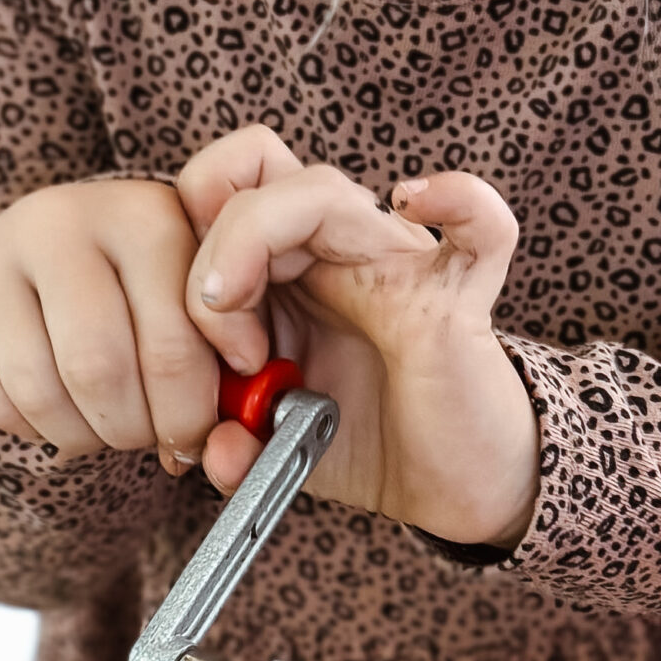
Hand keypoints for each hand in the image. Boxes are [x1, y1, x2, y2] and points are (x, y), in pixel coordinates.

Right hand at [0, 179, 216, 475]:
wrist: (83, 248)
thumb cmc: (165, 291)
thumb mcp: (217, 309)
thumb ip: (234, 371)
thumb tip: (224, 449)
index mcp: (146, 216)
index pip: (171, 347)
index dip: (191, 415)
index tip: (202, 432)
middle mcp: (62, 219)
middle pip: (98, 371)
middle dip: (136, 431)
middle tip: (154, 438)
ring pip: (39, 390)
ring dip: (86, 436)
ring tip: (113, 425)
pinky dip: (35, 429)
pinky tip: (65, 408)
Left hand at [175, 126, 539, 546]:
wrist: (452, 484)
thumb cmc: (373, 447)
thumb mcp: (279, 449)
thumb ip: (237, 447)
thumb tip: (215, 451)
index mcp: (287, 269)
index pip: (214, 196)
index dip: (180, 255)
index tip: (184, 350)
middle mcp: (338, 250)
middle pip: (251, 176)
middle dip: (207, 259)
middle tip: (221, 352)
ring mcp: (399, 263)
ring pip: (319, 189)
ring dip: (255, 245)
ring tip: (256, 351)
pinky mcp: (458, 296)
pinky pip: (480, 226)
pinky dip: (458, 199)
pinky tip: (417, 197)